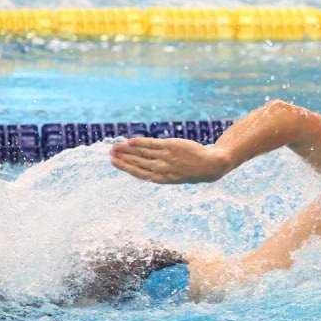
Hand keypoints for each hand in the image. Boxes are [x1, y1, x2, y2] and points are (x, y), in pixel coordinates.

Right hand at [110, 137, 230, 183]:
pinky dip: (141, 143)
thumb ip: (157, 169)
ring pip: (143, 154)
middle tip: (110, 153)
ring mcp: (167, 158)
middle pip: (138, 163)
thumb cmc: (190, 170)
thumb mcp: (173, 174)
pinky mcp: (171, 147)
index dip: (126, 168)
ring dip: (128, 150)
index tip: (114, 162)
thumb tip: (141, 160)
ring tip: (115, 147)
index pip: (140, 173)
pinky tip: (130, 141)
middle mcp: (163, 169)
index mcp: (163, 179)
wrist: (210, 165)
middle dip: (123, 158)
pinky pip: (152, 144)